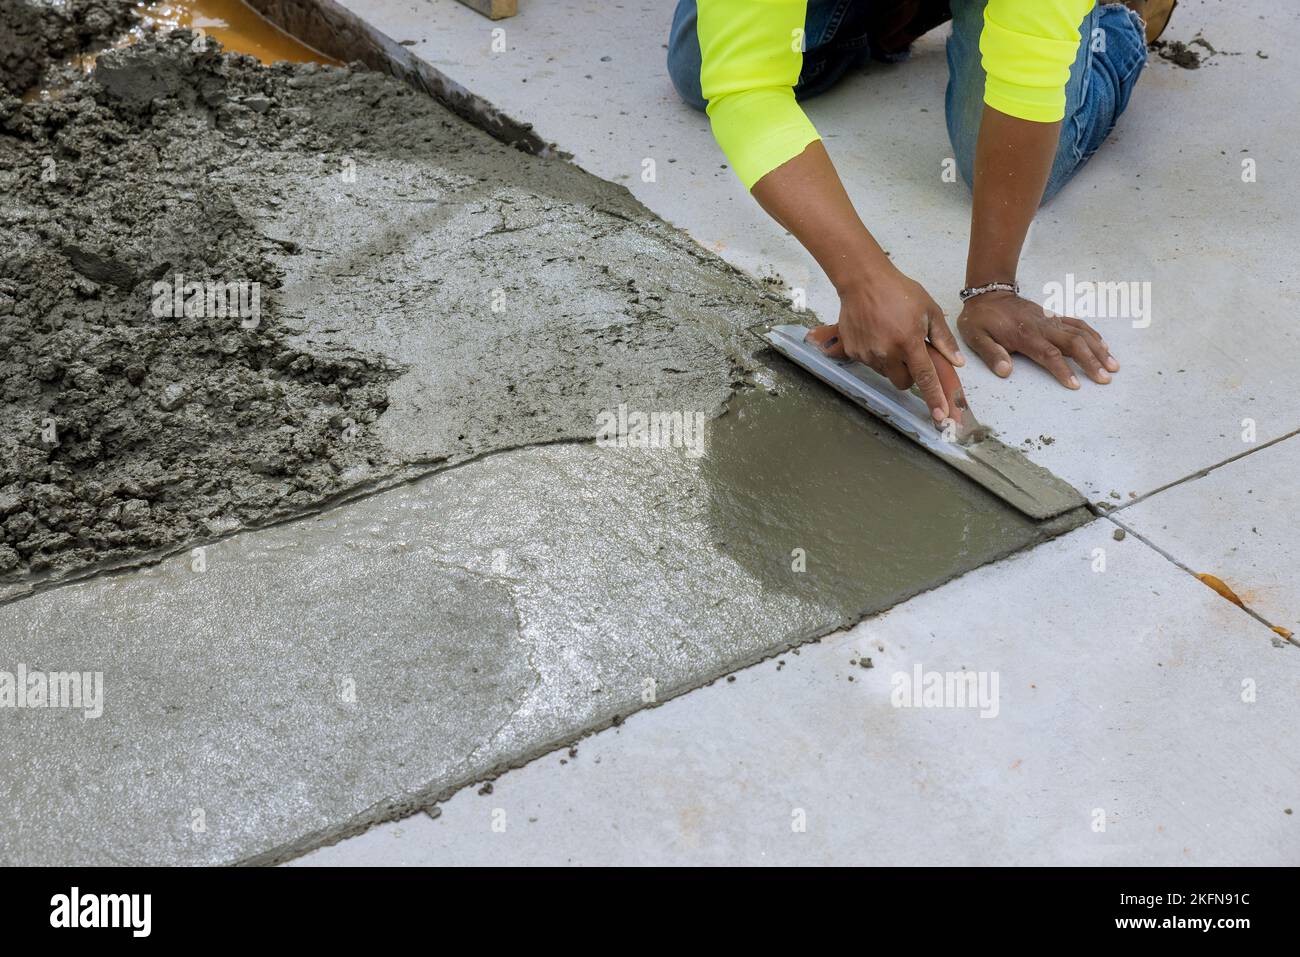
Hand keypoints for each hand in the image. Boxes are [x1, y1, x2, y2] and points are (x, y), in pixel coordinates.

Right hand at [807, 265, 964, 421]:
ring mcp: (868, 353)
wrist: (863, 281)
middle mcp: (887, 352)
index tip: (940, 417)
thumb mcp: (928, 310)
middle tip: (910, 355)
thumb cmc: (898, 291)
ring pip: (885, 373)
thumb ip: (943, 338)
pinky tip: (876, 335)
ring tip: (890, 338)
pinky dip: (876, 355)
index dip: (934, 398)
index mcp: (909, 341)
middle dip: (910, 376)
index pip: (925, 378)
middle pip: (903, 383)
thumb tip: (956, 361)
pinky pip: (869, 363)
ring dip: (892, 364)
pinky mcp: (853, 351)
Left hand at [956, 291, 1119, 388]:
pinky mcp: (1053, 316)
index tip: (1076, 385)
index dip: (1063, 370)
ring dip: (1098, 349)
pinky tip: (1104, 347)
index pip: (1049, 354)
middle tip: (1105, 378)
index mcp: (1025, 335)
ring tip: (1113, 366)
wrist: (987, 293)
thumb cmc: (980, 319)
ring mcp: (1050, 320)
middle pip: (1073, 343)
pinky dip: (1093, 335)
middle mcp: (1043, 327)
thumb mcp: (975, 337)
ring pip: (1081, 333)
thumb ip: (991, 354)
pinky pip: (1078, 324)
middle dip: (1091, 361)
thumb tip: (1005, 371)